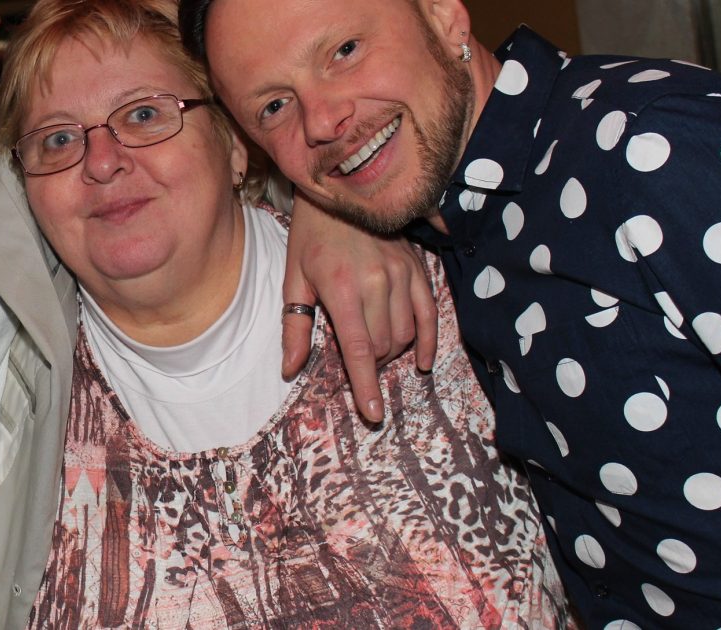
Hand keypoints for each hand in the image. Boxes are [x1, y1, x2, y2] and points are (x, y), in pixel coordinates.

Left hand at [282, 193, 437, 421]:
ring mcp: (401, 275)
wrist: (342, 191)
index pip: (358, 349)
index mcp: (342, 288)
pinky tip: (422, 360)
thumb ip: (294, 327)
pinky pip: (430, 314)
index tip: (372, 413)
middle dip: (371, 365)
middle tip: (356, 363)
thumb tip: (290, 369)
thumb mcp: (294, 280)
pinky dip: (428, 341)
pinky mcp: (417, 269)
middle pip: (383, 345)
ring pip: (405, 334)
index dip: (365, 385)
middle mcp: (376, 283)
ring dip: (392, 353)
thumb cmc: (311, 237)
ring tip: (374, 351)